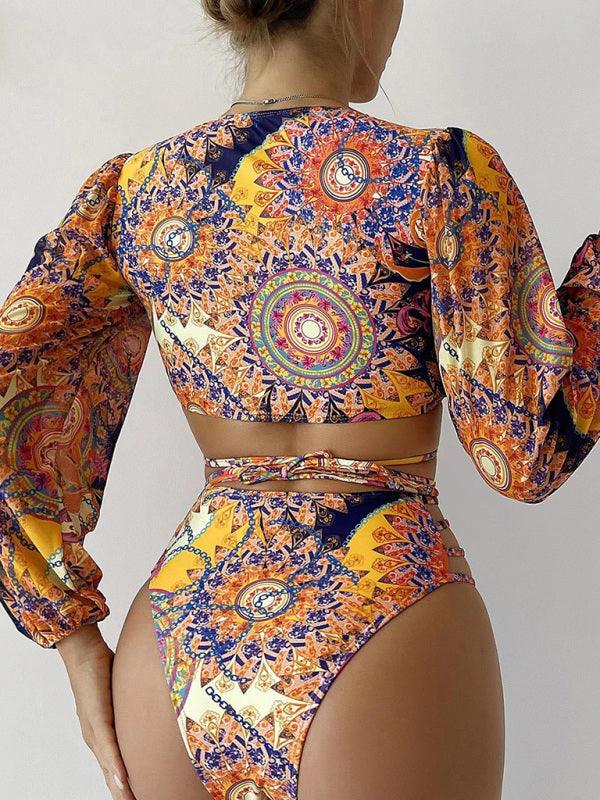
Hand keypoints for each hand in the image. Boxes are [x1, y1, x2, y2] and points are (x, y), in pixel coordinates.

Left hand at [56, 623, 135, 798]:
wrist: (84, 650)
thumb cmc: (103, 669)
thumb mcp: (125, 693)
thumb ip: (138, 703)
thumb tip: (159, 705)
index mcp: (104, 734)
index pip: (117, 767)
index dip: (127, 786)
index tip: (140, 799)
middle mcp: (97, 737)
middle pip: (112, 774)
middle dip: (124, 793)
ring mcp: (95, 729)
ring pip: (109, 766)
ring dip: (120, 787)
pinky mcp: (96, 717)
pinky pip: (107, 744)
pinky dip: (114, 763)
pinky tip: (122, 778)